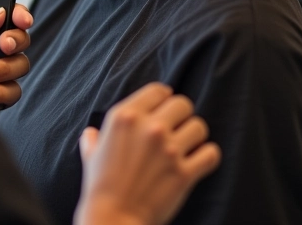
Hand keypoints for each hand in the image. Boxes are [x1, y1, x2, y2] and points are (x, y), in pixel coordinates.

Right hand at [74, 83, 220, 224]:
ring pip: (199, 126)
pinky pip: (211, 153)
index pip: (158, 90)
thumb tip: (91, 133)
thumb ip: (94, 138)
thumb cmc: (99, 186)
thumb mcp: (90, 154)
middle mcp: (150, 127)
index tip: (165, 107)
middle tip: (176, 128)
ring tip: (187, 145)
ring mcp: (169, 149)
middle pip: (183, 104)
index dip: (164, 98)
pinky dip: (208, 156)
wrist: (112, 219)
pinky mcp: (185, 173)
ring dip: (194, 135)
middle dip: (181, 115)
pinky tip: (199, 161)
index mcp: (127, 116)